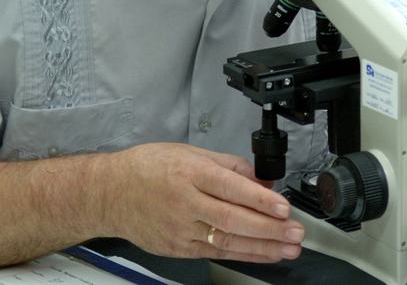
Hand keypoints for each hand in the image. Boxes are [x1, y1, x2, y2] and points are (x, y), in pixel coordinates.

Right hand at [99, 143, 303, 262]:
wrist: (109, 193)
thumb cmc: (148, 168)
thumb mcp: (191, 152)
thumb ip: (230, 166)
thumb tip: (262, 179)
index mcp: (190, 173)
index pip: (230, 188)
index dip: (260, 199)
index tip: (284, 207)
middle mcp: (185, 202)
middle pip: (232, 219)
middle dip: (269, 228)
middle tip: (296, 232)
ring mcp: (180, 229)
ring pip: (227, 240)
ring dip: (263, 246)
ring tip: (289, 247)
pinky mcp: (178, 248)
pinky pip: (216, 252)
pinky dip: (244, 254)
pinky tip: (265, 255)